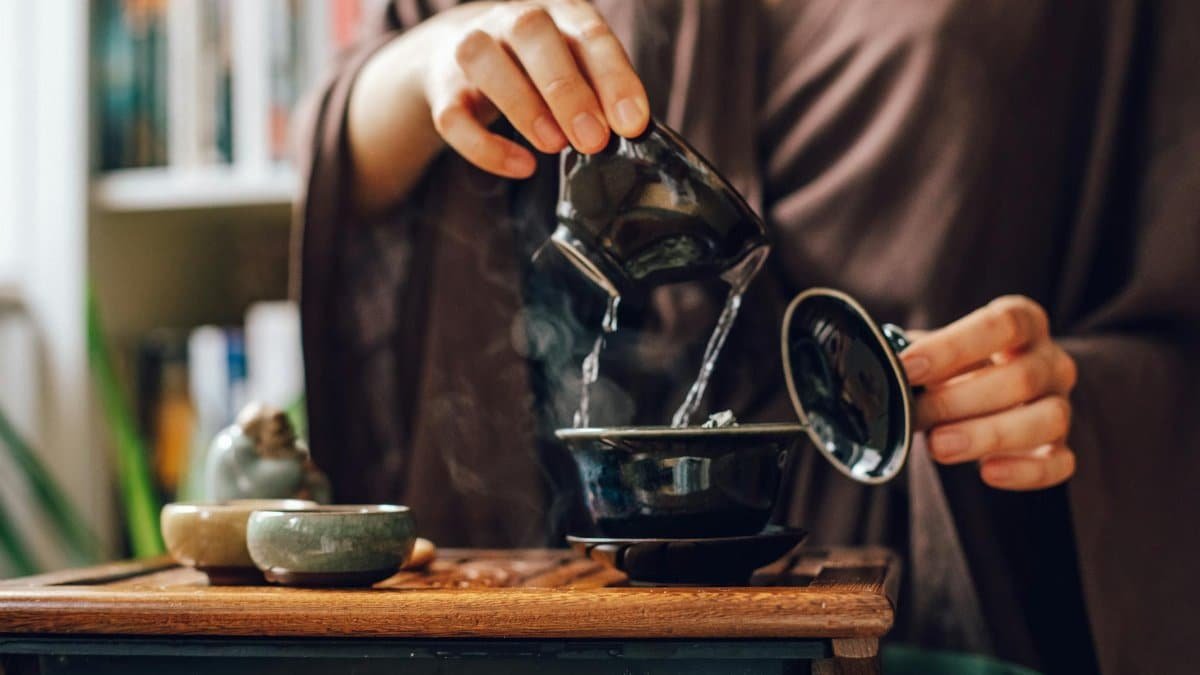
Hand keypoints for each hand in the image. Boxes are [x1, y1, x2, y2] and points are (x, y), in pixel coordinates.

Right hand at [426, 0, 650, 176]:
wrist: (462, 51)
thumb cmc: (539, 64)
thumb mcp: (577, 65)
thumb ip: (601, 90)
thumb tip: (630, 130)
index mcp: (559, 12)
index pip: (589, 34)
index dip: (614, 78)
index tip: (632, 123)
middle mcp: (511, 20)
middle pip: (532, 33)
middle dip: (566, 89)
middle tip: (592, 139)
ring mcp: (471, 49)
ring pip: (483, 60)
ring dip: (522, 104)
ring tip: (554, 146)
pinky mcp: (443, 89)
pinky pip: (452, 115)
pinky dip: (485, 146)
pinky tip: (522, 166)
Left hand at [900, 296, 1077, 490]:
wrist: (988, 394)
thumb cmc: (956, 366)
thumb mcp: (937, 351)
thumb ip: (913, 354)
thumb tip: (874, 365)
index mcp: (1022, 322)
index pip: (1001, 324)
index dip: (952, 347)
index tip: (908, 367)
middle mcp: (1050, 361)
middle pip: (1021, 378)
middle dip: (958, 400)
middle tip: (914, 415)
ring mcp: (1060, 404)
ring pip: (1047, 419)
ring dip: (988, 434)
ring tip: (938, 446)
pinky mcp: (1060, 447)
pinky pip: (1060, 463)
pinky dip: (1025, 471)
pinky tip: (987, 472)